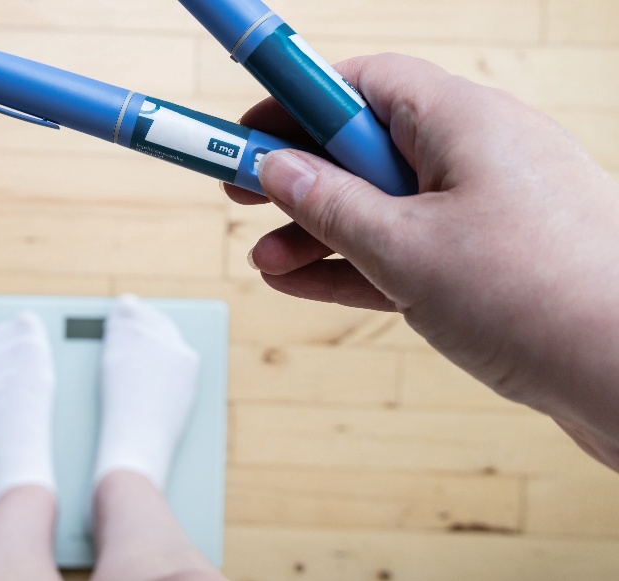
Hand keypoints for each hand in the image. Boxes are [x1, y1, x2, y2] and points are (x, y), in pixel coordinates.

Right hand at [227, 53, 618, 470]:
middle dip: (300, 176)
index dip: (294, 103)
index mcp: (462, 121)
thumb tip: (277, 168)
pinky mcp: (491, 263)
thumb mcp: (404, 248)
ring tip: (266, 260)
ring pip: (384, 205)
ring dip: (320, 230)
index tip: (245, 131)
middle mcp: (478, 155)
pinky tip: (304, 281)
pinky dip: (358, 263)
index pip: (362, 85)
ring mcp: (487, 212)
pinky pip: (409, 249)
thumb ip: (330, 205)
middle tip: (242, 195)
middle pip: (366, 147)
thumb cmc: (537, 296)